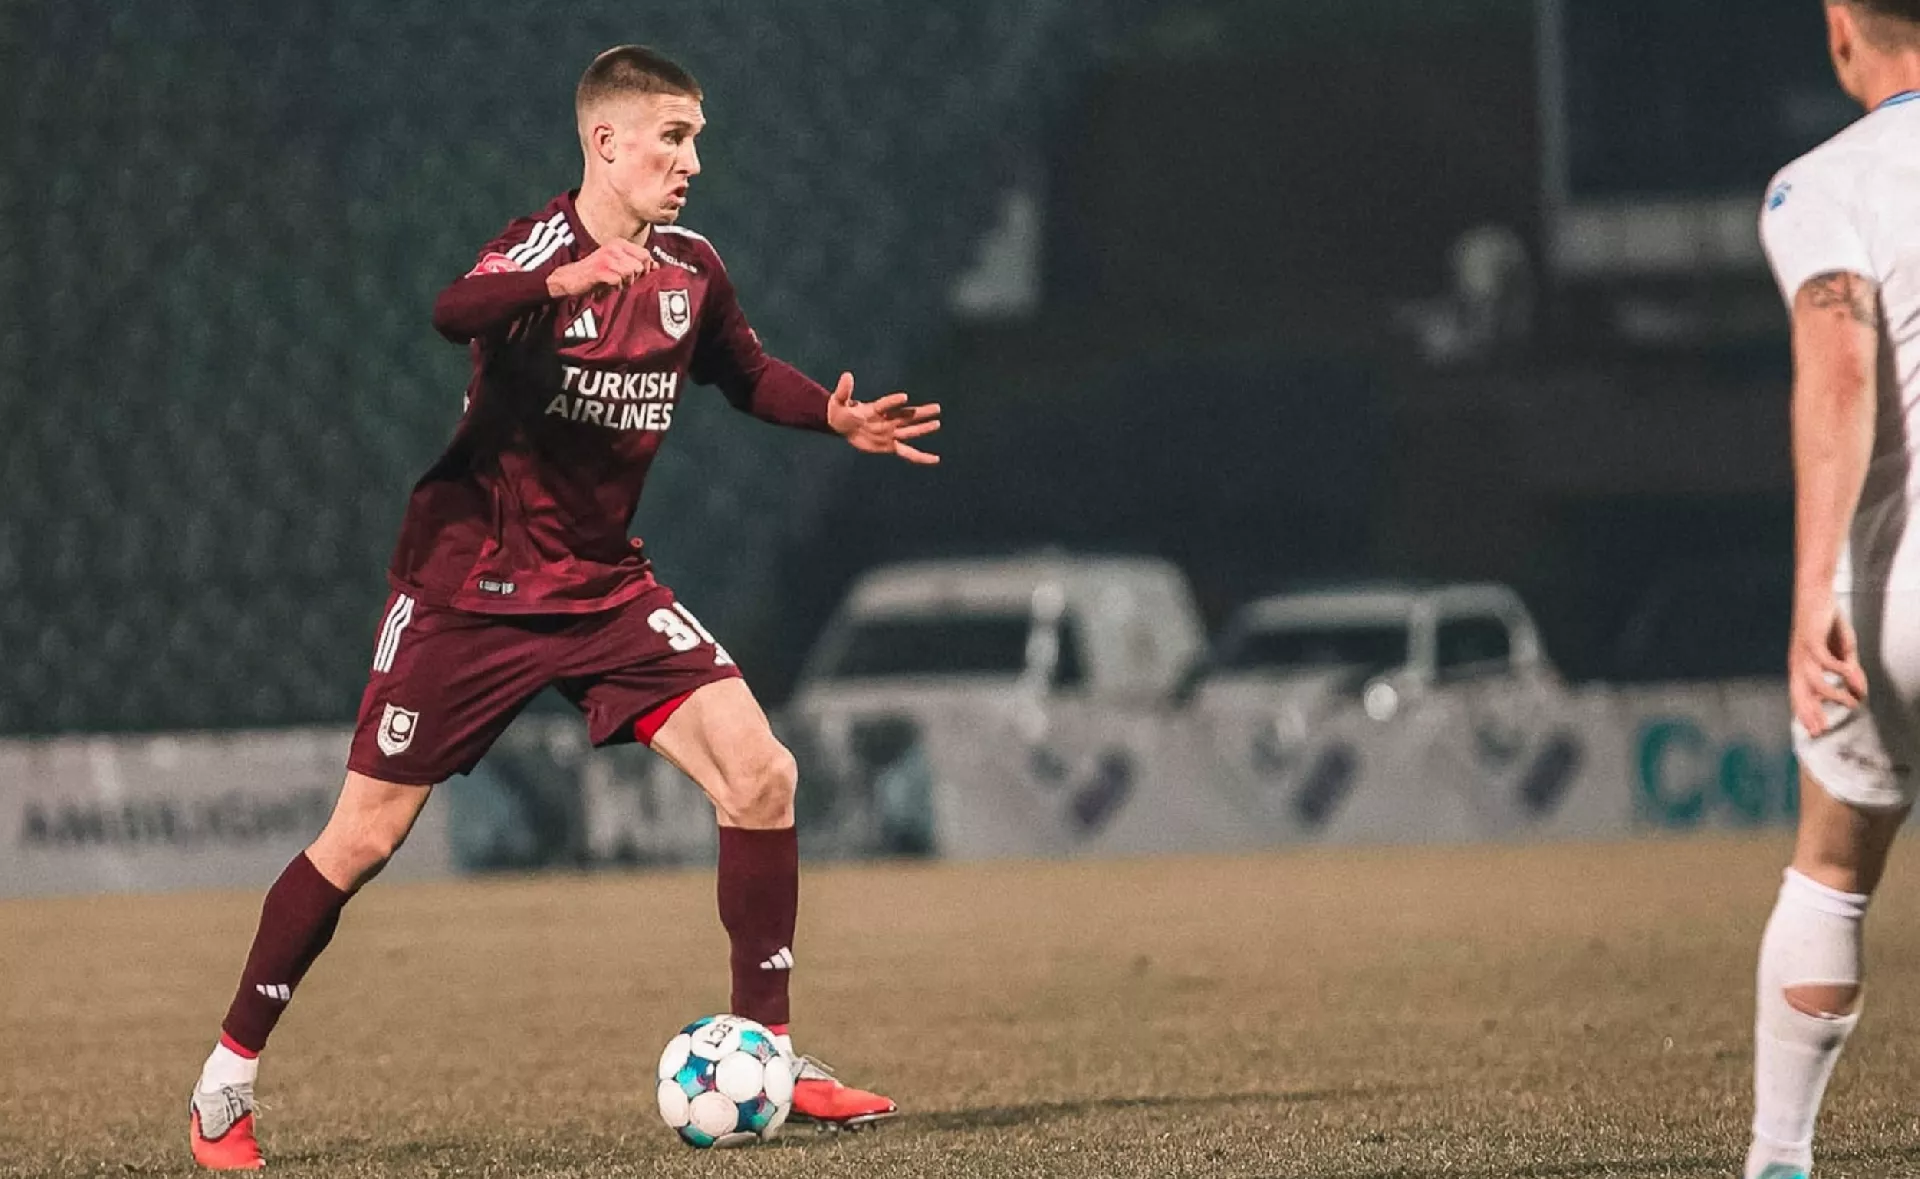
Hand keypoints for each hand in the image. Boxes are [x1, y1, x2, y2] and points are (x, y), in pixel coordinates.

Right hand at [547, 238, 655, 297]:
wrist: (571, 278)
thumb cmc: (596, 273)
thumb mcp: (618, 264)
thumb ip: (636, 263)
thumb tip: (657, 265)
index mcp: (619, 243)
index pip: (645, 254)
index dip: (645, 268)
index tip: (636, 276)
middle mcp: (614, 247)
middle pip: (640, 264)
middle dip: (635, 277)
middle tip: (623, 281)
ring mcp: (606, 258)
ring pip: (631, 272)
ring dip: (625, 283)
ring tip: (614, 284)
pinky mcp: (600, 270)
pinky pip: (618, 280)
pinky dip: (615, 287)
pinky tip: (607, 287)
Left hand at [825, 372, 940, 464]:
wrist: (843, 424)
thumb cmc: (841, 410)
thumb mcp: (839, 401)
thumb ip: (843, 391)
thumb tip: (847, 375)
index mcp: (875, 409)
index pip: (885, 405)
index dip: (893, 401)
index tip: (904, 397)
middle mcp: (887, 419)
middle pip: (906, 416)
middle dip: (920, 413)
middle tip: (936, 408)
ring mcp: (890, 432)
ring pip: (910, 431)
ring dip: (923, 428)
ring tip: (937, 423)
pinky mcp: (891, 445)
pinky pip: (908, 452)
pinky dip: (921, 457)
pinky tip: (935, 459)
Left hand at [1789, 597, 1866, 735]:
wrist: (1816, 595)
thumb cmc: (1827, 624)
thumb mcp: (1843, 651)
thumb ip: (1850, 671)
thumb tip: (1860, 691)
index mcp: (1800, 666)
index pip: (1800, 695)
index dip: (1806, 714)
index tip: (1815, 732)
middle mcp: (1798, 662)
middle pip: (1800, 694)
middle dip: (1810, 714)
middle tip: (1822, 731)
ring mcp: (1803, 653)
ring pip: (1815, 683)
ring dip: (1835, 695)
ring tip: (1853, 702)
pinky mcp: (1811, 641)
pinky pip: (1826, 663)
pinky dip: (1841, 673)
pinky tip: (1852, 677)